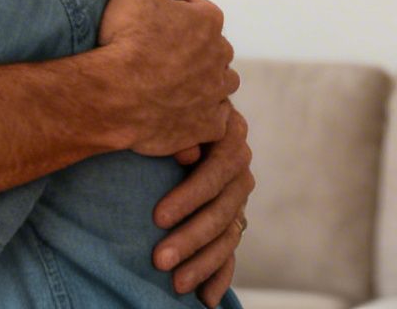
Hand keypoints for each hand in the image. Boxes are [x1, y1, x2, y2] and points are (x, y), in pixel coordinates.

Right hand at [98, 0, 236, 155]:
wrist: (114, 94)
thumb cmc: (127, 37)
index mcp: (210, 20)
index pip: (194, 5)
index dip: (170, 4)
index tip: (147, 9)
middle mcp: (221, 56)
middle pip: (207, 45)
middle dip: (188, 43)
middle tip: (156, 47)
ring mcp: (216, 94)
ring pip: (216, 82)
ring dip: (201, 80)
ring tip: (171, 81)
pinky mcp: (207, 126)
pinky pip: (213, 120)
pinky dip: (201, 116)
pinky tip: (182, 113)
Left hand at [152, 105, 253, 306]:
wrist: (174, 110)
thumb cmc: (161, 107)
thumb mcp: (169, 110)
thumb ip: (177, 128)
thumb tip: (186, 152)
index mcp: (229, 135)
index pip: (217, 170)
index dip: (190, 196)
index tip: (157, 218)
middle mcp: (239, 168)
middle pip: (222, 208)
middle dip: (191, 238)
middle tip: (159, 260)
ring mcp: (238, 196)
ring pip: (227, 234)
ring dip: (203, 262)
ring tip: (176, 285)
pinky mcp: (232, 220)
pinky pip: (230, 251)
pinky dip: (220, 275)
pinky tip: (207, 300)